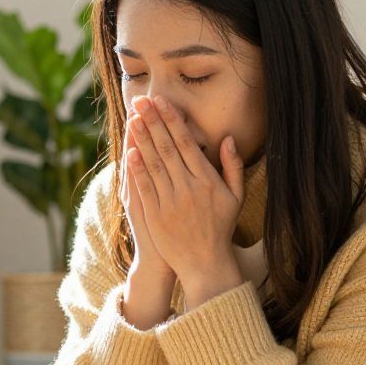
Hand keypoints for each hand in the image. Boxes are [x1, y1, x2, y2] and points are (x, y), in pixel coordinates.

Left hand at [124, 96, 244, 312]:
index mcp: (207, 180)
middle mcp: (188, 188)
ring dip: (141, 140)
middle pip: (167, 148)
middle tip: (140, 101)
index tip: (162, 102)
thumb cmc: (221, 227)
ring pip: (153, 164)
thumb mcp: (236, 196)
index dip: (172, 120)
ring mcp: (171, 202)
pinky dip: (137, 169)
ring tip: (133, 119)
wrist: (205, 263)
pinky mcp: (156, 216)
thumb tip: (228, 138)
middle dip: (153, 122)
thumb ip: (233, 166)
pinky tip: (129, 152)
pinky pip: (144, 188)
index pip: (187, 143)